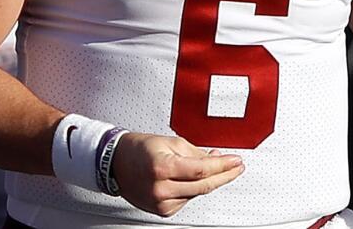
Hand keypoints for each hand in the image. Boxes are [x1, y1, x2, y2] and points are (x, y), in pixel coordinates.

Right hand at [111, 132, 244, 216]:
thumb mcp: (170, 142)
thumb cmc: (139, 149)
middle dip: (224, 176)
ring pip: (197, 193)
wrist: (116, 163)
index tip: (236, 161)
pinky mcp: (162, 210)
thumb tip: (216, 158)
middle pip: (203, 185)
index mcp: (162, 167)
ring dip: (208, 180)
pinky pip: (187, 199)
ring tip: (213, 167)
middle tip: (237, 168)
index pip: (202, 169)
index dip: (223, 166)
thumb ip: (196, 153)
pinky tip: (191, 178)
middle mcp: (161, 188)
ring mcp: (161, 202)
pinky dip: (193, 188)